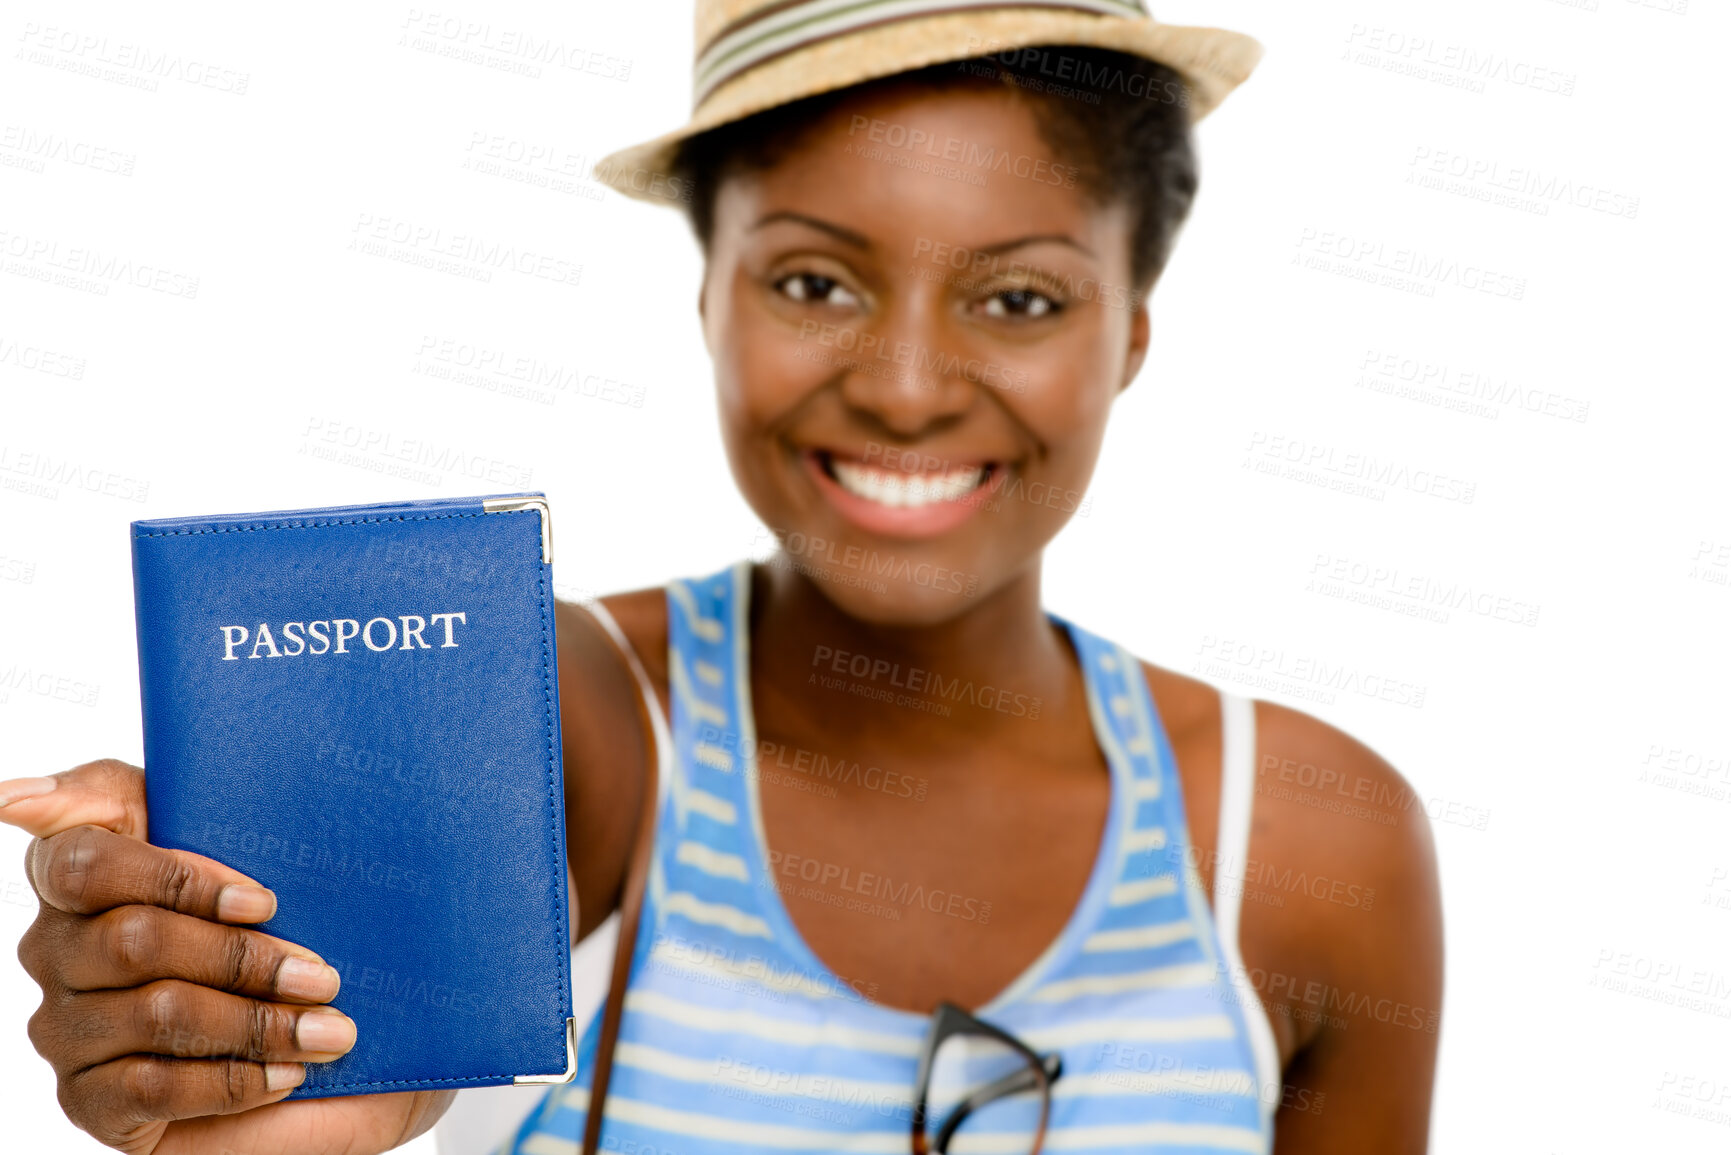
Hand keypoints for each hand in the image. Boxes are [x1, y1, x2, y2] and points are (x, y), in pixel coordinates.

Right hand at [3, 760, 451, 1154]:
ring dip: (258, 1023)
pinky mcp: (90, 1100)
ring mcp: (66, 1027)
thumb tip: (15, 794)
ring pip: (155, 1013)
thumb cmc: (282, 924)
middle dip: (246, 958)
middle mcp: (56, 949)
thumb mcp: (256, 846)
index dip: (176, 879)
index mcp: (81, 874)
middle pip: (135, 940)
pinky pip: (152, 1088)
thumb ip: (179, 800)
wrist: (324, 1047)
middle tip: (324, 975)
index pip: (83, 860)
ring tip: (330, 1029)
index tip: (265, 901)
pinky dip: (233, 1080)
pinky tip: (288, 1071)